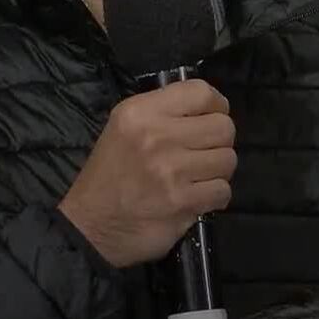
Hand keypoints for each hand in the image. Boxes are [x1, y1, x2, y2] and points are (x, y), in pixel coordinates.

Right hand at [58, 79, 236, 267]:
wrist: (90, 225)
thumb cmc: (110, 174)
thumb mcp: (124, 126)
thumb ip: (164, 112)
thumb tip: (210, 107)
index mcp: (141, 112)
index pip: (201, 93)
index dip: (216, 105)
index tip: (211, 117)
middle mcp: (157, 136)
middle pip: (223, 127)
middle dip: (219, 141)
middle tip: (203, 153)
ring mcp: (171, 170)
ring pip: (228, 159)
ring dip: (218, 170)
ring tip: (198, 177)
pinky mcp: (182, 201)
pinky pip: (223, 190)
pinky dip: (215, 196)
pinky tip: (197, 197)